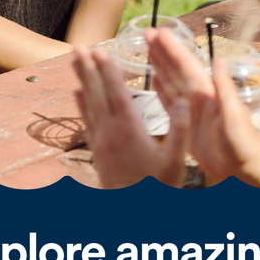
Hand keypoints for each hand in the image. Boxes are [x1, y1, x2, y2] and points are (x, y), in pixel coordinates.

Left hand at [73, 46, 189, 188]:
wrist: (131, 215)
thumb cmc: (157, 188)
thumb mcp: (176, 162)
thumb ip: (181, 131)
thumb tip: (185, 101)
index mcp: (130, 131)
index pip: (116, 94)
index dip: (108, 71)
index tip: (101, 51)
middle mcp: (110, 132)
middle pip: (96, 93)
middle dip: (88, 67)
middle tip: (77, 45)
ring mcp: (101, 141)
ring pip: (88, 103)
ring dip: (82, 79)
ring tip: (74, 60)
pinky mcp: (97, 150)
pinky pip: (86, 120)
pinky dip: (80, 103)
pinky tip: (76, 93)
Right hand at [147, 29, 259, 185]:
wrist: (245, 168)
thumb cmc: (243, 144)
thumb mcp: (234, 115)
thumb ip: (225, 88)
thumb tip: (218, 59)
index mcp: (208, 93)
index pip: (187, 65)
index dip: (173, 49)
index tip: (159, 32)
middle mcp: (199, 97)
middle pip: (176, 69)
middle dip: (162, 51)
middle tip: (147, 32)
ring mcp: (192, 110)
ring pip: (171, 82)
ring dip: (160, 66)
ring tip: (147, 49)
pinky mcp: (187, 124)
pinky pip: (170, 103)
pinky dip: (161, 91)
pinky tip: (154, 80)